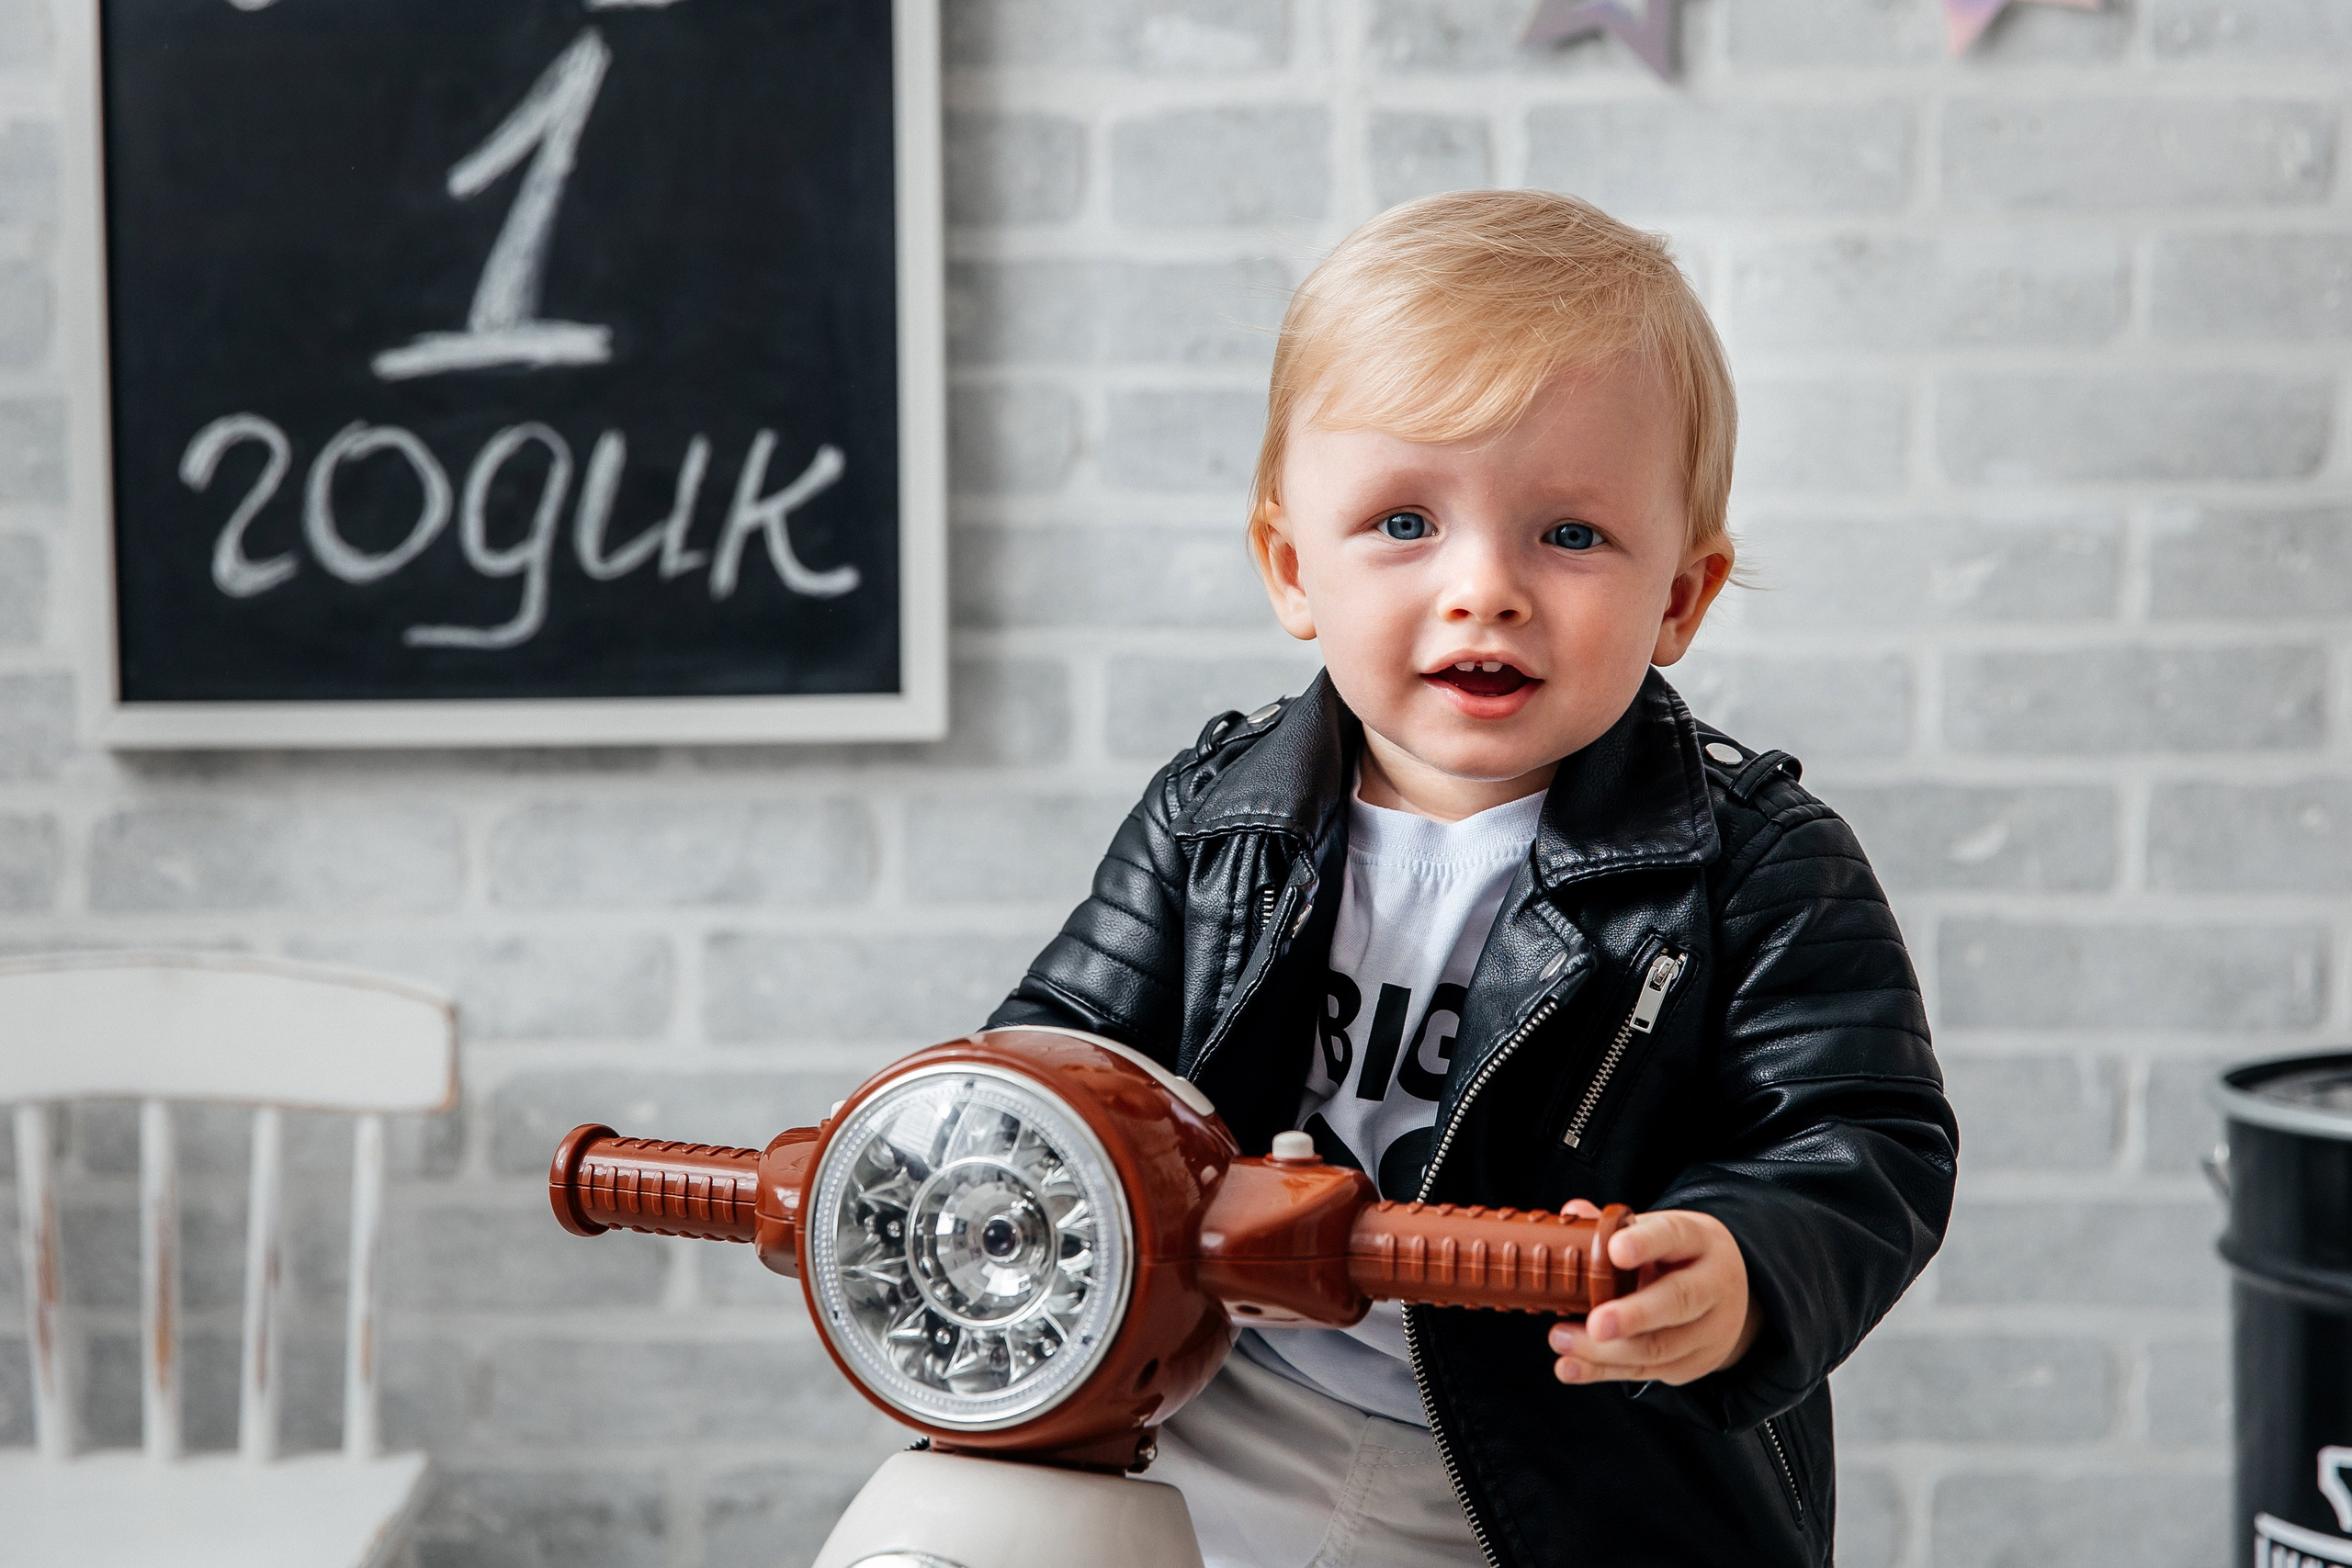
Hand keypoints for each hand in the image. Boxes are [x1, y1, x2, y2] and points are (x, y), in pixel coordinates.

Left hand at [1546, 1202, 1759, 1386]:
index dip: (1645, 1243)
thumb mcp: (1657, 1233)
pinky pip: (1647, 1371)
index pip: (1674, 1236)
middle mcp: (1713, 1284)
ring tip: (1561, 1339)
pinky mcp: (1693, 1364)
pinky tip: (1571, 1367)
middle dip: (1634, 1315)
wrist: (1727, 1297)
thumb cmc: (1677, 1257)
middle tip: (1595, 1323)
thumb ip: (1614, 1226)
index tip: (1615, 1250)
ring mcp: (1709, 1330)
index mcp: (1699, 1240)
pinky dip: (1603, 1371)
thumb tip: (1572, 1211)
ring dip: (1605, 1351)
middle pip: (1678, 1301)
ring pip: (1660, 1346)